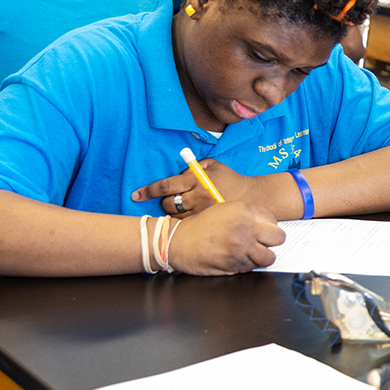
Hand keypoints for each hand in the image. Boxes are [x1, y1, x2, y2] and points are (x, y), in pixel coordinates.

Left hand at [132, 158, 265, 217]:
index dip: (147, 191)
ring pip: (176, 216)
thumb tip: (178, 173)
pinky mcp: (207, 222)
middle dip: (163, 203)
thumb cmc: (232, 179)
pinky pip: (187, 225)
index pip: (165, 186)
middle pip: (168, 204)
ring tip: (180, 211)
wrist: (254, 196)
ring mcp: (202, 211)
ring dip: (173, 213)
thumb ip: (194, 166)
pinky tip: (188, 220)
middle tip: (169, 202)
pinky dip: (183, 222)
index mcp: (195, 180)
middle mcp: (196, 196)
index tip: (135, 195)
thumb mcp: (214, 165)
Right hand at [166, 202, 284, 273]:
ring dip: (261, 257)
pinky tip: (236, 258)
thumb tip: (268, 226)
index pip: (273, 220)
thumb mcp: (225, 210)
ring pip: (269, 257)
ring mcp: (242, 247)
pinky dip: (247, 265)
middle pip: (279, 238)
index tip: (261, 231)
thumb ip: (248, 215)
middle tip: (262, 244)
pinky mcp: (236, 263)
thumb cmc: (200, 226)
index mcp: (244, 210)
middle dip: (272, 242)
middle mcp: (246, 227)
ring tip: (250, 253)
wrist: (177, 241)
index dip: (268, 227)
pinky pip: (253, 267)